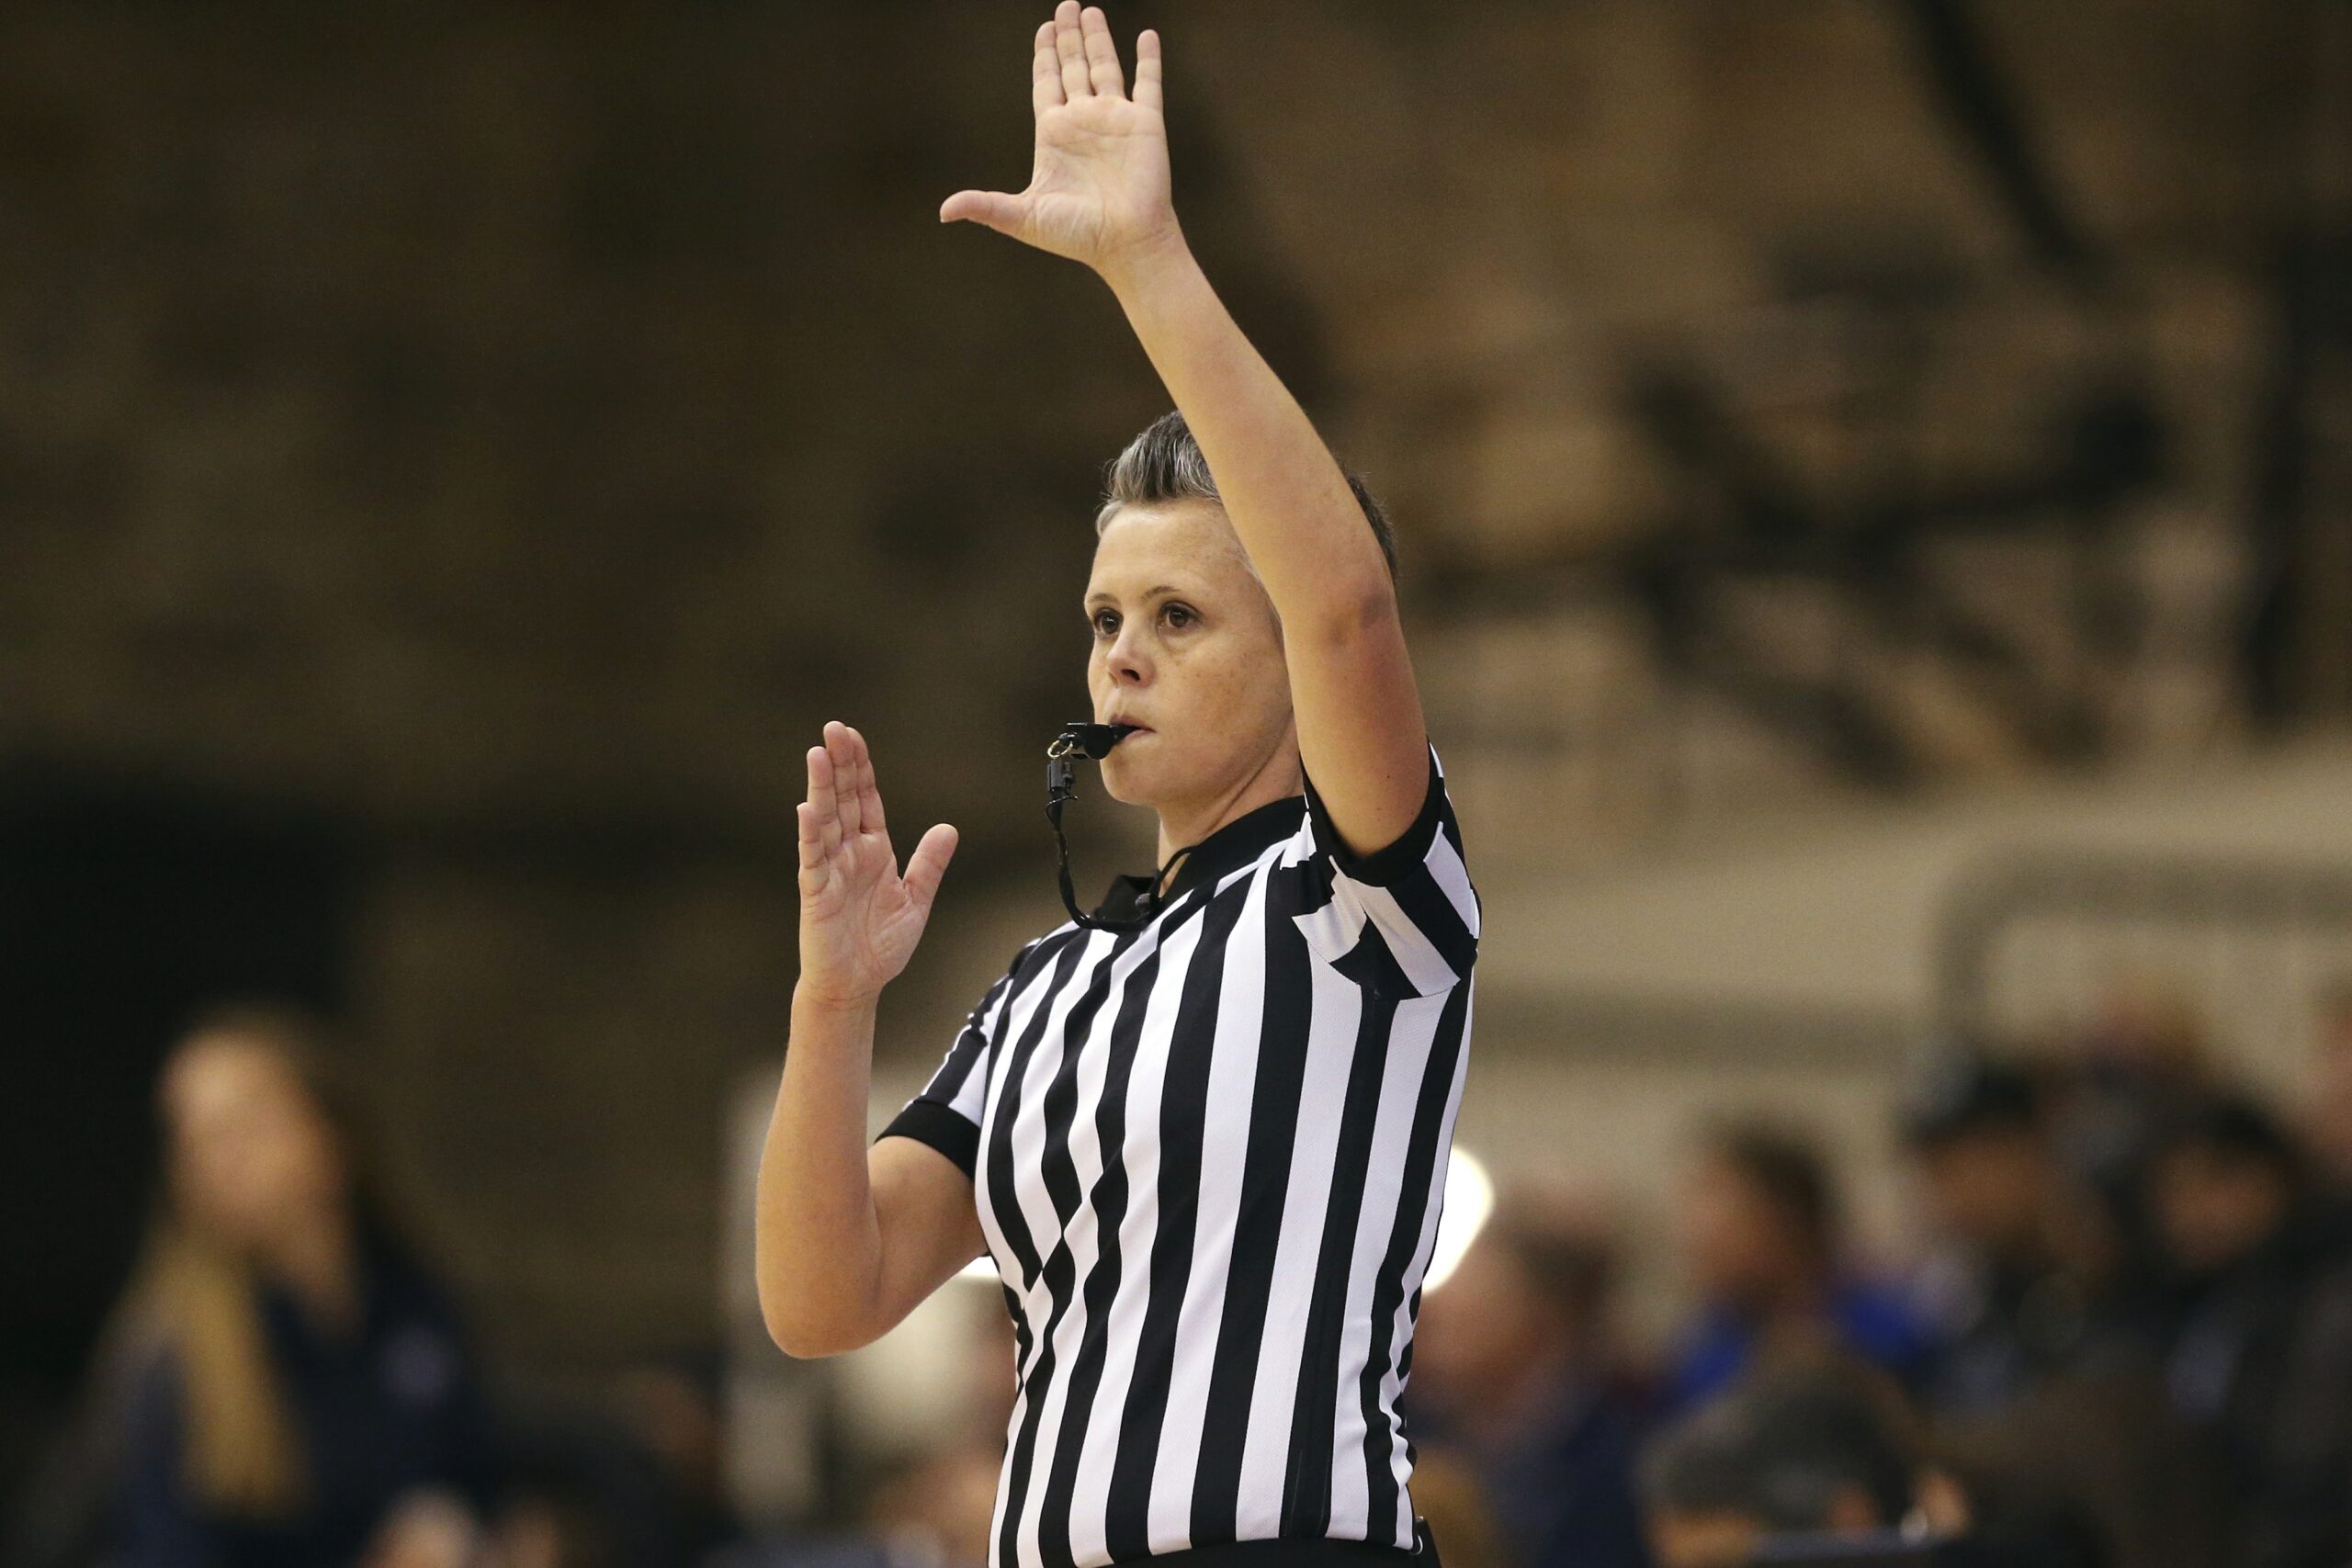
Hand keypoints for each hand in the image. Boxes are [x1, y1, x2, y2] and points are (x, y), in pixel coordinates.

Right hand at [796, 722, 957, 1005]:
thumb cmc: (879, 945)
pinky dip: (810, 835)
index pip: (865, 800)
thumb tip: (948, 827)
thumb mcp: (915, 900)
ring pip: (825, 821)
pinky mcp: (816, 893)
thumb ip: (929, 865)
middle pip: (843, 800)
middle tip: (834, 728)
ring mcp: (830, 870)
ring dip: (821, 788)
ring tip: (818, 754)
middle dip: (839, 764)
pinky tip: (807, 809)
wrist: (857, 985)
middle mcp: (849, 853)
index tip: (853, 737)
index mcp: (873, 851)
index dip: (860, 768)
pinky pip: (813, 859)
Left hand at [939, 3, 1182, 280]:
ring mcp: (1115, 120)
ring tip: (1090, 11)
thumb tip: (943, 212)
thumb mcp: (1023, 217)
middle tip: (1064, 6)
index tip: (1044, 29)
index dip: (1043, 56)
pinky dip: (1148, 59)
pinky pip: (1148, 83)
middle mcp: (1083, 121)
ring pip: (1104, 67)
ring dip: (1097, 39)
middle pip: (1071, 67)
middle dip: (1067, 37)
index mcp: (1054, 135)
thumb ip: (985, 205)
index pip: (1045, 84)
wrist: (1126, 245)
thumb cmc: (1076, 236)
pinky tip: (1146, 36)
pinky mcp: (1145, 124)